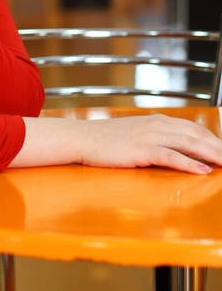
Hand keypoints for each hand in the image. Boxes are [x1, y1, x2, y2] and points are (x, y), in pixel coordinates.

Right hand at [13, 114, 221, 174]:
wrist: (81, 138)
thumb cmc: (105, 140)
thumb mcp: (133, 133)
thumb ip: (154, 136)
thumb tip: (171, 146)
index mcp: (156, 120)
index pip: (192, 128)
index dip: (211, 139)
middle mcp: (156, 125)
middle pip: (196, 135)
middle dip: (217, 146)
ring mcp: (149, 136)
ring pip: (189, 143)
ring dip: (211, 154)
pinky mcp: (142, 150)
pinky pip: (171, 156)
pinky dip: (190, 163)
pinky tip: (202, 170)